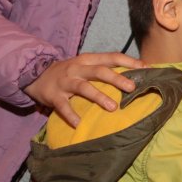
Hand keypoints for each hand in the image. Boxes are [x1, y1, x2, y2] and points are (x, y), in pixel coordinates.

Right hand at [24, 52, 144, 127]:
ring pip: (84, 87)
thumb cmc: (68, 72)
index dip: (129, 62)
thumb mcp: (85, 64)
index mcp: (88, 59)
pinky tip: (79, 124)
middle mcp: (77, 68)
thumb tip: (133, 74)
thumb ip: (103, 67)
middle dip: (117, 79)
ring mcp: (65, 81)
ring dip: (99, 97)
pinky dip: (71, 115)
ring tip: (113, 108)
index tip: (146, 68)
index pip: (111, 57)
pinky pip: (64, 106)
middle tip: (133, 88)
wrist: (35, 74)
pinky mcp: (54, 95)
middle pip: (99, 71)